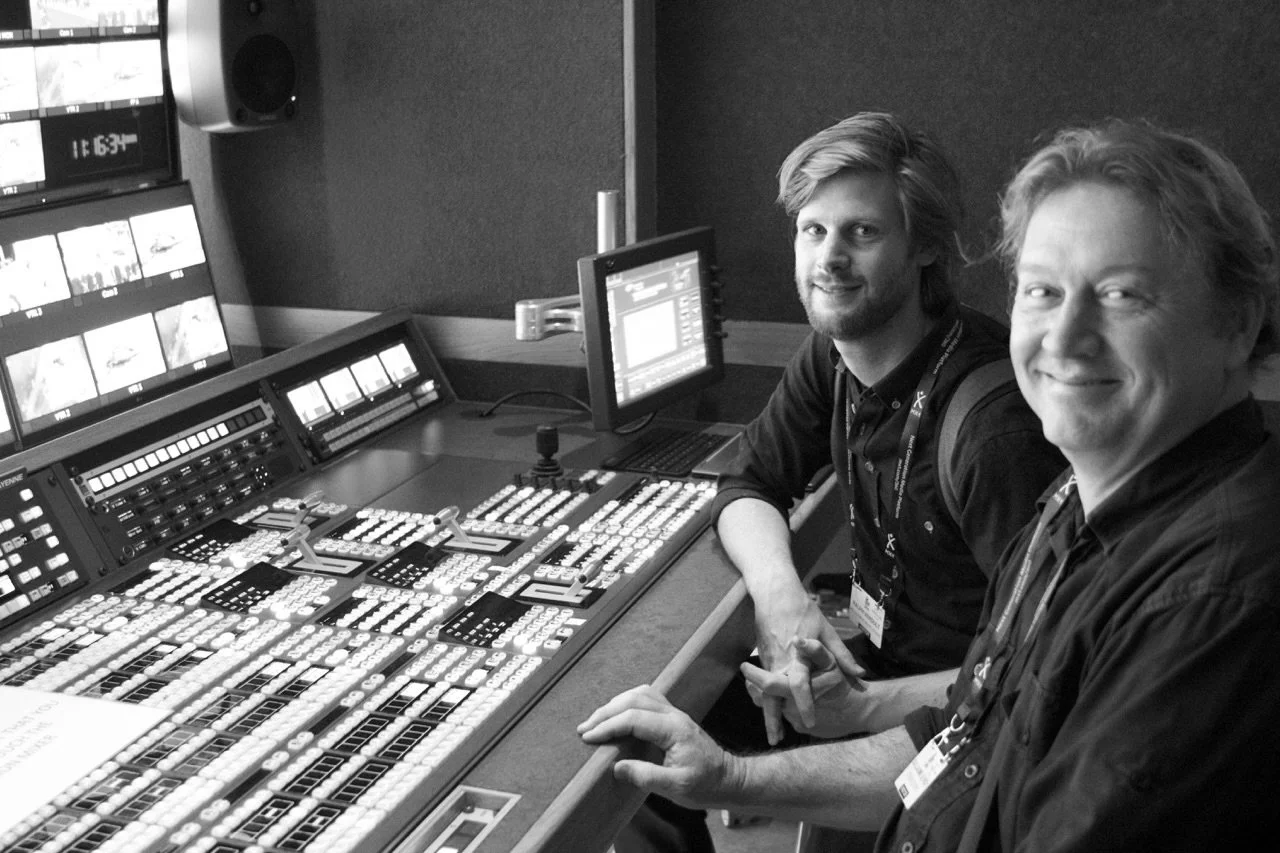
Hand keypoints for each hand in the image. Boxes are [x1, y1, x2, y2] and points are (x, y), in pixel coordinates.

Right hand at [578, 684, 739, 809]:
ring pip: (640, 694)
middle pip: (634, 700)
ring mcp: (674, 714)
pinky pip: (647, 699)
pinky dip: (627, 703)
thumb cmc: (706, 785)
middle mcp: (674, 715)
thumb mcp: (676, 788)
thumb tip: (617, 766)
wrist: (729, 779)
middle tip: (584, 728)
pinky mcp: (672, 718)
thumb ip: (646, 776)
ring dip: (615, 704)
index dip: (608, 726)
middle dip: (605, 712)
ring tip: (596, 721)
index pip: (634, 719)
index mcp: (674, 729)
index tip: (588, 737)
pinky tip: (617, 714)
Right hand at [753, 597, 861, 742]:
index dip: (804, 704)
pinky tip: (768, 711)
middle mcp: (779, 662)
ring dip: (766, 712)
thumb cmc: (804, 610)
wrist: (774, 594)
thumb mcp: (826, 630)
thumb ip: (841, 654)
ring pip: (764, 691)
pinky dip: (765, 698)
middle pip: (773, 696)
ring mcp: (768, 660)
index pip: (800, 686)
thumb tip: (860, 673)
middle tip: (776, 741)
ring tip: (771, 735)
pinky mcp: (763, 657)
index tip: (809, 723)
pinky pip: (763, 682)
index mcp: (797, 658)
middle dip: (773, 719)